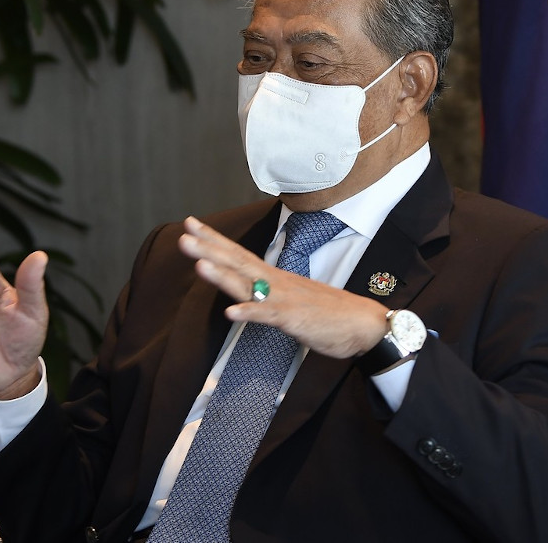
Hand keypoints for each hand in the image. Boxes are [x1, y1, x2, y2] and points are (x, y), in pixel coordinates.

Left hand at [178, 216, 386, 357]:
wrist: (364, 324)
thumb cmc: (328, 313)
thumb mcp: (291, 299)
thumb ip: (268, 293)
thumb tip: (248, 290)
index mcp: (274, 278)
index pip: (238, 254)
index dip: (214, 240)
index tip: (191, 224)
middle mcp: (276, 282)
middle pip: (238, 262)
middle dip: (209, 248)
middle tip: (184, 234)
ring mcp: (284, 299)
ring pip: (248, 285)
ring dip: (222, 275)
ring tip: (198, 264)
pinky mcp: (294, 319)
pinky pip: (269, 316)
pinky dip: (250, 313)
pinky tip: (230, 313)